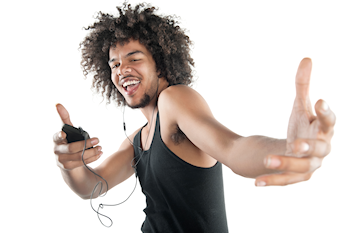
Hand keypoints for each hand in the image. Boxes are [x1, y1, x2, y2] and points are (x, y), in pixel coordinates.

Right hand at [53, 104, 102, 169]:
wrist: (67, 161)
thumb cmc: (68, 141)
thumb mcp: (67, 130)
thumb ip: (64, 118)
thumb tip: (58, 104)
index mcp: (56, 139)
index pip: (56, 137)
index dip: (59, 135)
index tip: (63, 133)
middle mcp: (56, 150)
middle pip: (71, 148)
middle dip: (85, 144)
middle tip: (97, 139)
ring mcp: (61, 160)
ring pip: (78, 157)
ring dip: (91, 152)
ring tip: (100, 147)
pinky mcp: (68, 168)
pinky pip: (81, 163)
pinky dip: (92, 158)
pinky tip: (99, 153)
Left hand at [256, 58, 335, 185]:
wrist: (295, 150)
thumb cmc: (302, 126)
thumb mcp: (299, 106)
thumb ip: (302, 85)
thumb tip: (307, 58)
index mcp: (323, 130)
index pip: (329, 122)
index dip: (326, 113)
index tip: (319, 101)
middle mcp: (321, 150)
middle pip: (320, 149)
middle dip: (309, 147)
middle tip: (296, 144)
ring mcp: (309, 166)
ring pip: (301, 167)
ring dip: (285, 164)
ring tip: (266, 159)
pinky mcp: (296, 177)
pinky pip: (285, 181)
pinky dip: (272, 181)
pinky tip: (256, 182)